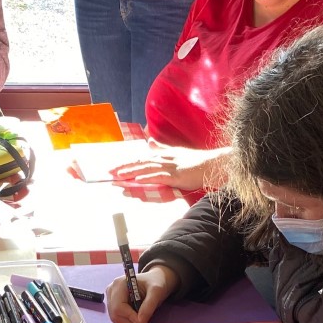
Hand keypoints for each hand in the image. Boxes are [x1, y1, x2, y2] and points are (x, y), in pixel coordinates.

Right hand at [106, 263, 177, 322]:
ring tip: (141, 319)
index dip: (129, 318)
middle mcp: (111, 290)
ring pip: (115, 319)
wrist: (155, 280)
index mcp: (119, 284)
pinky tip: (136, 317)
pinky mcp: (113, 304)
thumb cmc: (156, 282)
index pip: (118, 307)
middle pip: (114, 314)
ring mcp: (111, 297)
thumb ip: (149, 306)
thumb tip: (140, 322)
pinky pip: (117, 318)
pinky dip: (127, 322)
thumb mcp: (156, 292)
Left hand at [112, 143, 231, 192]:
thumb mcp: (176, 152)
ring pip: (146, 169)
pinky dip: (148, 177)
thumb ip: (162, 148)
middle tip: (109, 173)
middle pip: (140, 163)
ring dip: (132, 172)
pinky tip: (138, 179)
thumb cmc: (196, 161)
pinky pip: (159, 176)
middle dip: (124, 168)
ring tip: (118, 176)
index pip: (141, 159)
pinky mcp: (176, 175)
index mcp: (163, 155)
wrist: (213, 164)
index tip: (114, 168)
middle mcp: (164, 159)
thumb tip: (149, 142)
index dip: (127, 163)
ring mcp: (170, 166)